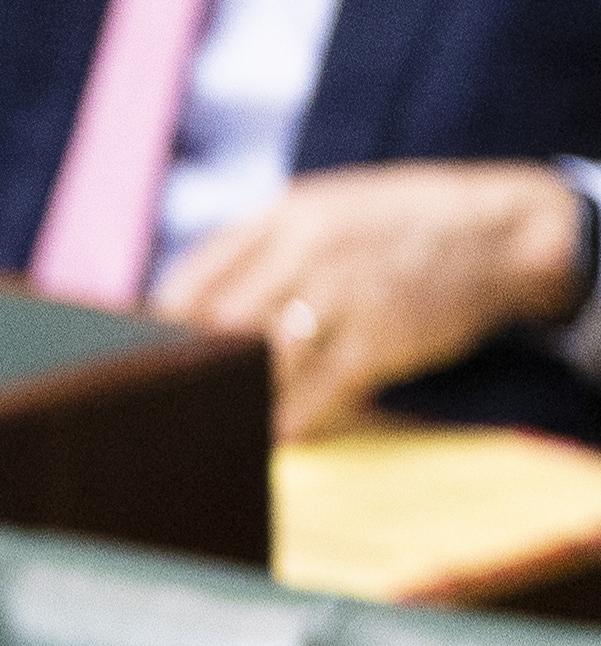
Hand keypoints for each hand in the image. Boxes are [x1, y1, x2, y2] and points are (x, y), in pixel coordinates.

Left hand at [157, 161, 587, 439]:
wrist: (503, 230)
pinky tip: (273, 435)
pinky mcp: (380, 339)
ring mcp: (346, 294)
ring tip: (215, 424)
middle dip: (188, 368)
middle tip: (166, 404)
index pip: (190, 278)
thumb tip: (171, 307)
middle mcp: (309, 248)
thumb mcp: (322, 210)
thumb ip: (252, 248)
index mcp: (284, 214)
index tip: (142, 362)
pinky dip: (287, 422)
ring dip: (234, 399)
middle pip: (216, 323)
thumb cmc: (396, 227)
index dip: (157, 329)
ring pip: (260, 362)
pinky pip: (315, 395)